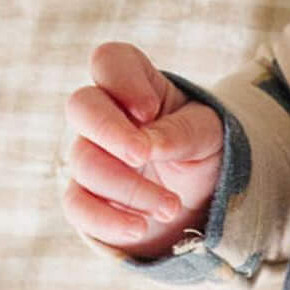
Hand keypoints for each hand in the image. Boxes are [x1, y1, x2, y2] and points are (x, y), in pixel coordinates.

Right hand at [62, 41, 223, 254]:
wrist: (203, 204)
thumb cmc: (205, 155)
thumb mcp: (211, 136)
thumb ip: (182, 132)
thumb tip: (148, 143)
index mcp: (137, 88)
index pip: (110, 61)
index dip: (122, 80)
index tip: (149, 110)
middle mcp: (106, 118)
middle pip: (81, 107)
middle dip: (110, 131)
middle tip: (141, 154)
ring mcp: (91, 157)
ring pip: (84, 163)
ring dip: (129, 188)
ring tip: (171, 206)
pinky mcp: (87, 198)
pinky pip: (77, 206)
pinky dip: (107, 220)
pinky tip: (139, 228)